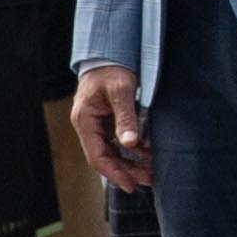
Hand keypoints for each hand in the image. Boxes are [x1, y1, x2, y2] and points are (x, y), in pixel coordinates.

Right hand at [72, 66, 151, 189]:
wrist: (109, 52)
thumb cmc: (113, 68)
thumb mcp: (121, 90)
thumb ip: (126, 117)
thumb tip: (131, 143)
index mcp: (85, 120)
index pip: (97, 157)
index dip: (114, 173)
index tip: (132, 185)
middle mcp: (88, 125)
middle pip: (105, 158)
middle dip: (126, 171)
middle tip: (149, 179)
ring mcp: (96, 124)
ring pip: (111, 152)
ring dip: (130, 162)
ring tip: (151, 171)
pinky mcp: (106, 121)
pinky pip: (116, 142)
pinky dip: (131, 149)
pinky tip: (147, 153)